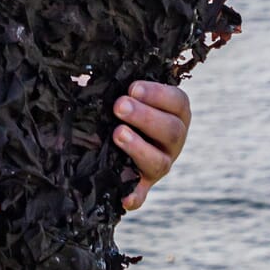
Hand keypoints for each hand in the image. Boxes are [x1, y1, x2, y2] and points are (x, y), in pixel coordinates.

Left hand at [111, 80, 190, 211]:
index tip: (132, 88)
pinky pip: (141, 195)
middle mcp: (173, 140)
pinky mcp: (142, 184)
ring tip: (117, 133)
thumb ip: (123, 81)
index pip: (177, 102)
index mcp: (175, 113)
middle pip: (171, 131)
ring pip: (160, 162)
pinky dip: (134, 197)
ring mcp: (160, 163)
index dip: (157, 94)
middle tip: (119, 106)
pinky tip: (123, 197)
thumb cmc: (122, 101)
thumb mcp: (128, 90)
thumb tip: (93, 72)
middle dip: (145, 117)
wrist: (112, 132)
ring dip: (139, 148)